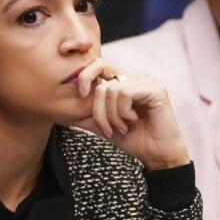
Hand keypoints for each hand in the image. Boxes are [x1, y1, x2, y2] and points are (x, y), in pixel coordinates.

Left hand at [72, 59, 190, 169]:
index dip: (85, 77)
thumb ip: (86, 116)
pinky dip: (123, 112)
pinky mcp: (155, 89)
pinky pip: (125, 93)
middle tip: (108, 129)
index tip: (81, 96)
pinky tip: (134, 121)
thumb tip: (61, 111)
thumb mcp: (104, 126)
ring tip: (123, 128)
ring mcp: (147, 81)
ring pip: (111, 90)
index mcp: (124, 81)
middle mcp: (135, 77)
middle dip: (99, 111)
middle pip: (101, 83)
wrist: (157, 155)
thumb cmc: (135, 140)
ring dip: (112, 116)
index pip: (98, 64)